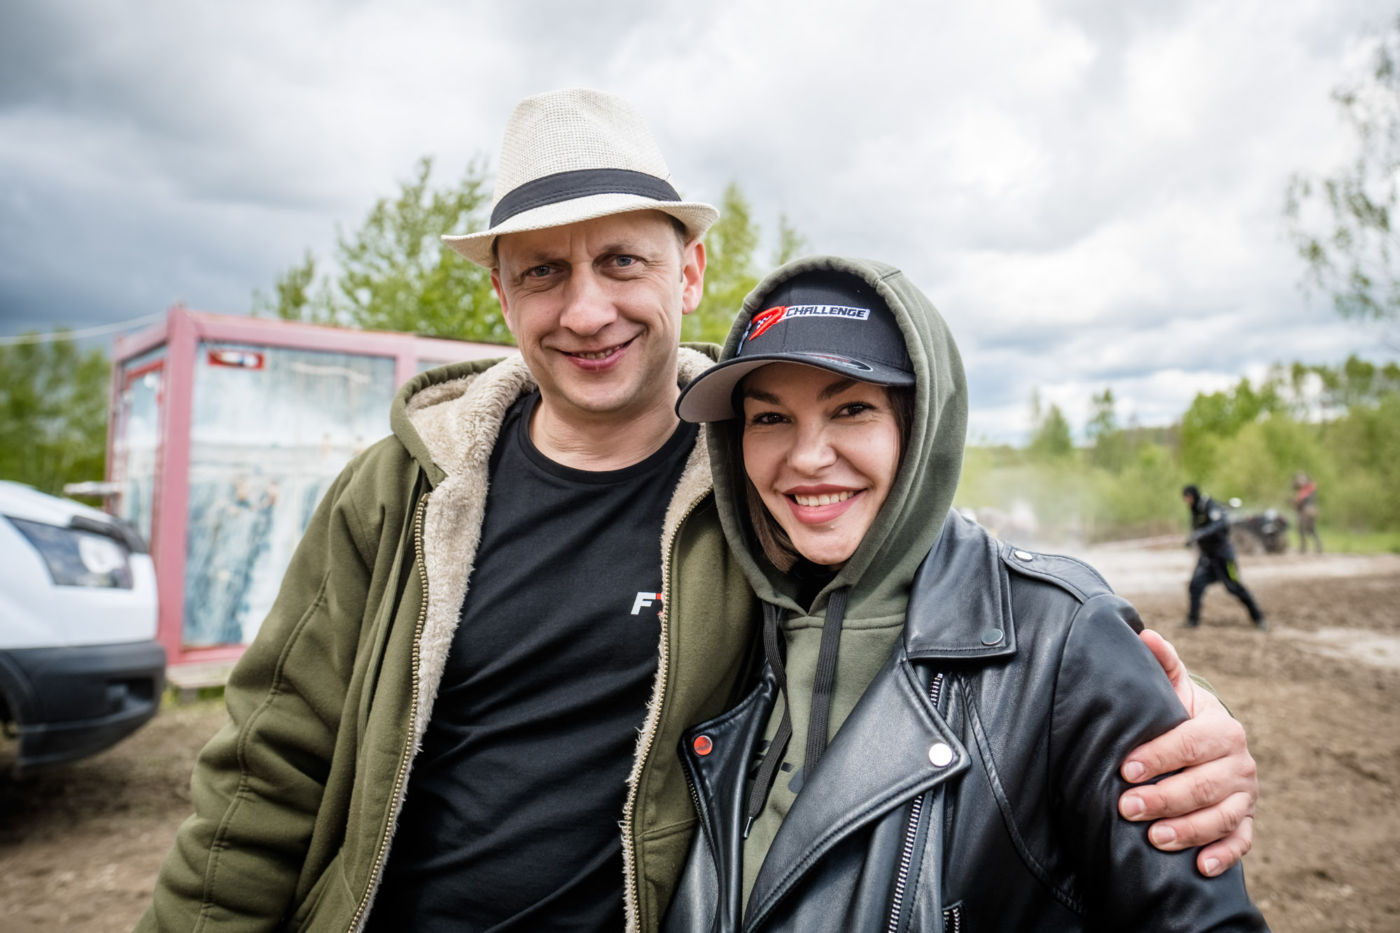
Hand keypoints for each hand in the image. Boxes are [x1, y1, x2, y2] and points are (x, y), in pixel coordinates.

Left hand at [1118, 629, 1257, 876]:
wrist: (1207, 744)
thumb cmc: (1180, 716)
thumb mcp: (1173, 690)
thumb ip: (1162, 665)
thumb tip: (1144, 633)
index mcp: (1222, 729)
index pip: (1190, 743)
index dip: (1159, 756)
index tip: (1125, 769)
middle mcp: (1240, 763)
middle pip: (1204, 785)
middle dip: (1165, 798)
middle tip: (1127, 807)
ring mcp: (1245, 795)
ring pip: (1220, 816)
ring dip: (1188, 830)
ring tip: (1154, 838)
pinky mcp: (1245, 821)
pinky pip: (1240, 842)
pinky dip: (1223, 855)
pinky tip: (1200, 867)